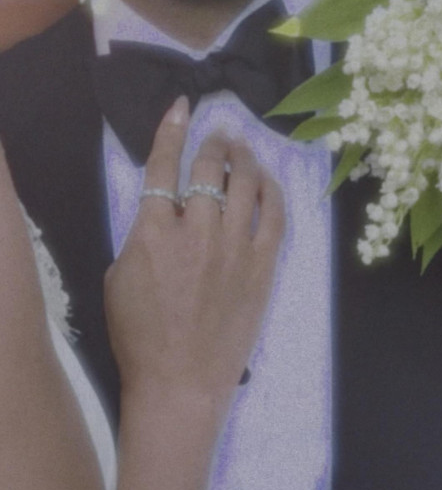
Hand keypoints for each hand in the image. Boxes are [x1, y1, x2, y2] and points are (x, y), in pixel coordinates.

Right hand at [104, 96, 284, 402]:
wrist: (181, 381)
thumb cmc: (140, 336)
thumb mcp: (119, 279)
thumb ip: (141, 237)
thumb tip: (164, 214)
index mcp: (153, 232)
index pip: (164, 167)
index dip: (172, 130)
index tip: (183, 108)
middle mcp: (197, 231)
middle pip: (209, 169)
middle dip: (214, 143)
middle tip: (220, 134)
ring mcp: (235, 248)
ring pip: (246, 185)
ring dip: (245, 158)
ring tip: (244, 147)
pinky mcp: (262, 266)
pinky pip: (275, 217)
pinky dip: (274, 192)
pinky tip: (270, 179)